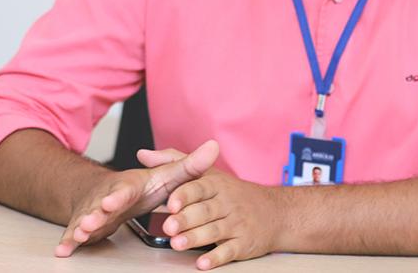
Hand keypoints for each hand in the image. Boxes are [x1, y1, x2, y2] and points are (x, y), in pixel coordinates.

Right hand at [54, 139, 218, 256]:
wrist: (110, 192)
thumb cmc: (141, 186)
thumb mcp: (168, 175)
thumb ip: (189, 167)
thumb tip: (214, 148)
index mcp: (128, 185)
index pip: (124, 190)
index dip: (118, 196)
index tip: (112, 202)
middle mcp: (108, 197)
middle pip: (100, 206)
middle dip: (96, 214)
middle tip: (91, 222)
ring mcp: (95, 212)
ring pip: (86, 219)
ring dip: (80, 228)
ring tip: (77, 237)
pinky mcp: (87, 226)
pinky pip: (75, 233)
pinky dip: (68, 241)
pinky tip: (63, 250)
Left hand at [139, 147, 282, 269]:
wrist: (274, 212)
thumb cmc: (233, 193)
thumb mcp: (207, 173)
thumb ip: (175, 162)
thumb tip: (143, 154)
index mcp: (216, 185)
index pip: (200, 187)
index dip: (185, 194)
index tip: (171, 201)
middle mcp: (227, 202)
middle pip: (205, 210)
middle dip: (186, 219)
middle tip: (168, 226)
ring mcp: (237, 223)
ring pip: (215, 230)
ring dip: (196, 238)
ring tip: (177, 244)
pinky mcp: (243, 243)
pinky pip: (230, 250)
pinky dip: (216, 257)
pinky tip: (203, 262)